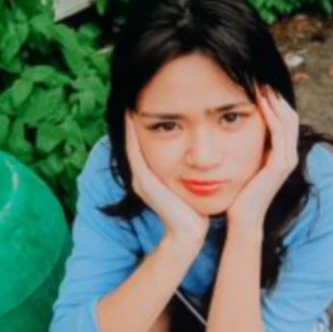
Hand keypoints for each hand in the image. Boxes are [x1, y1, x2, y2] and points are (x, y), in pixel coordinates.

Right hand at [125, 112, 209, 244]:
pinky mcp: (144, 182)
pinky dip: (132, 135)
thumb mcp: (189, 183)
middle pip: (133, 142)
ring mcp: (141, 179)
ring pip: (131, 145)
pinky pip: (135, 153)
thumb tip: (202, 155)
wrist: (190, 233)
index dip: (142, 124)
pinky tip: (133, 117)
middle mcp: (142, 176)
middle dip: (132, 120)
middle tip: (132, 97)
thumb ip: (188, 170)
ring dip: (130, 124)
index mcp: (152, 176)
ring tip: (129, 102)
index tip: (144, 103)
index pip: (143, 144)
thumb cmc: (194, 210)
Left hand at [227, 85, 299, 227]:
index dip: (274, 99)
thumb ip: (245, 147)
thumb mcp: (243, 164)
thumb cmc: (238, 193)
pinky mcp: (280, 165)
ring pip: (287, 120)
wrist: (241, 219)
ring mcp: (287, 159)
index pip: (284, 118)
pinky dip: (271, 114)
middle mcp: (289, 154)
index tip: (257, 82)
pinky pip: (279, 133)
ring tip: (260, 82)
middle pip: (289, 114)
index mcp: (281, 153)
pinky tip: (259, 101)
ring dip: (274, 100)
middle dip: (275, 94)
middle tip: (261, 75)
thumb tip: (231, 126)